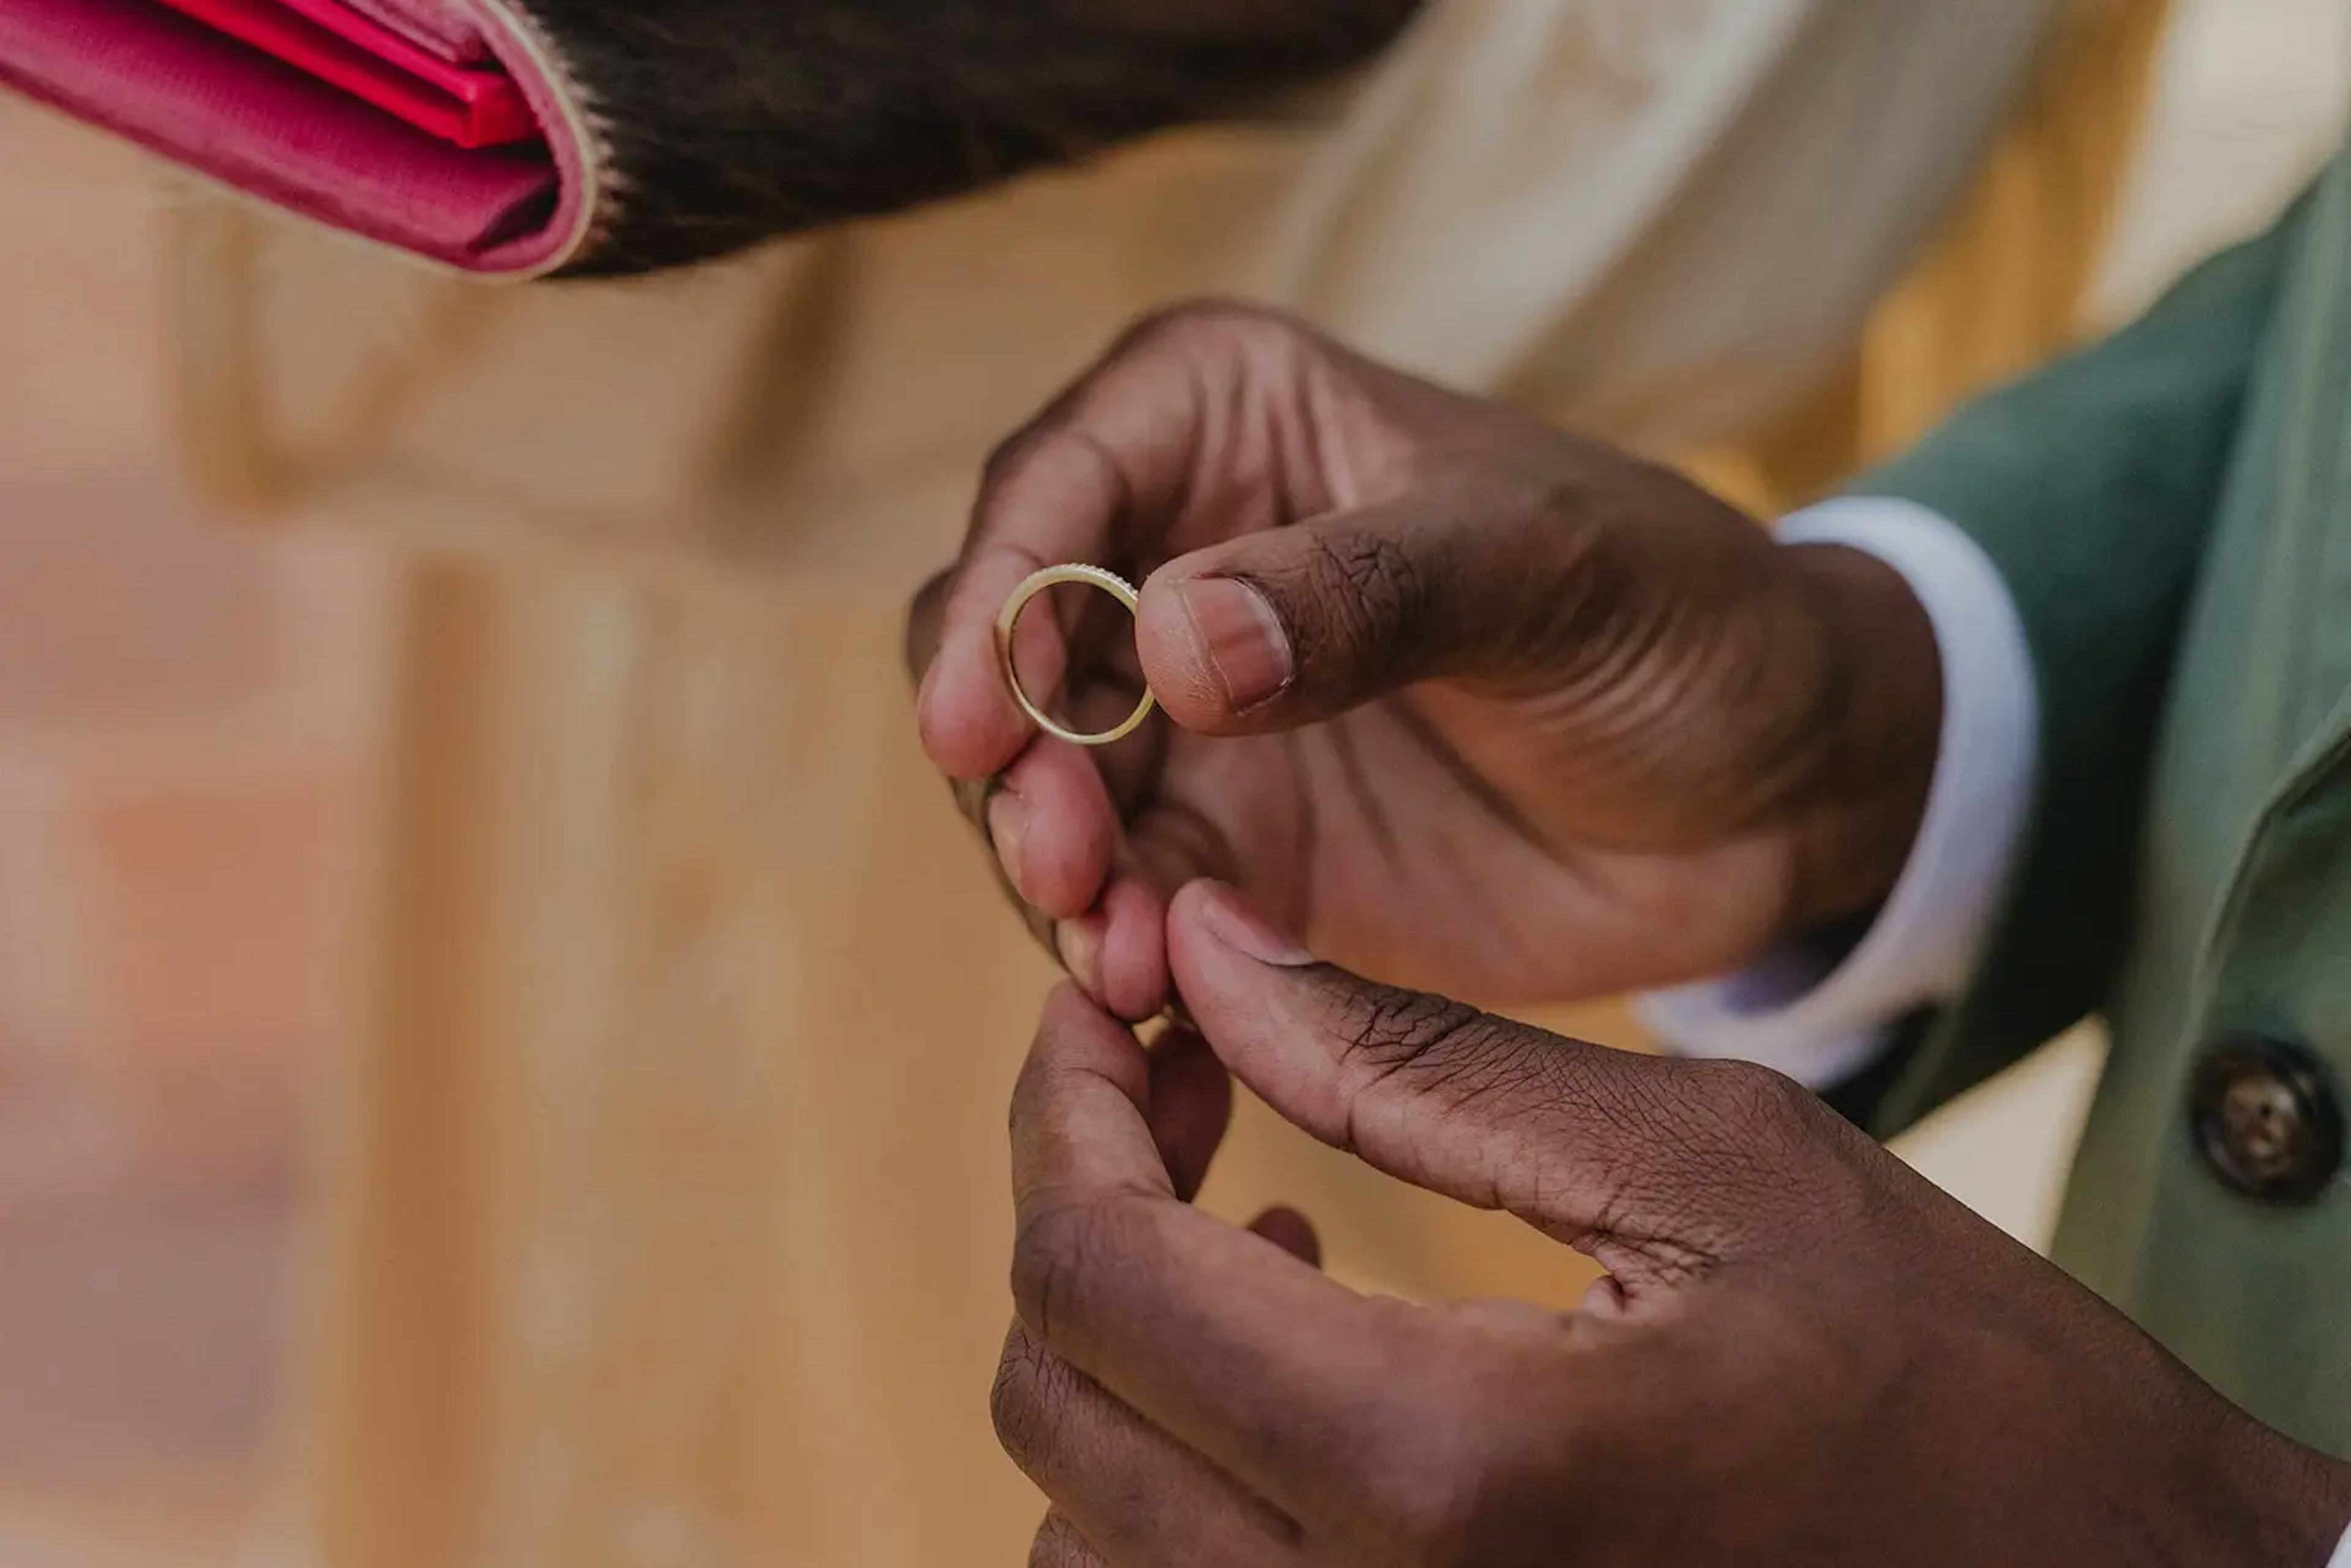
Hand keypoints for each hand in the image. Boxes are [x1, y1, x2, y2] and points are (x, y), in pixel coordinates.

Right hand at [910, 303, 1942, 1018]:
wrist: (1775, 790)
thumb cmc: (1681, 618)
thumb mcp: (1545, 570)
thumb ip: (1363, 594)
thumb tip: (1172, 640)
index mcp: (1231, 420)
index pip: (1051, 490)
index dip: (995, 604)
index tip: (981, 726)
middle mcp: (1177, 554)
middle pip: (1006, 647)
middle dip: (1008, 757)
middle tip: (1064, 862)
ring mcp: (1192, 711)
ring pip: (1038, 782)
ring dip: (1050, 866)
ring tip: (1111, 945)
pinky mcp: (1227, 845)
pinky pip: (1118, 890)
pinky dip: (1112, 938)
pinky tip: (1143, 986)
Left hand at [992, 882, 2350, 1565]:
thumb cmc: (1950, 1384)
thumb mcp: (1707, 1161)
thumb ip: (1416, 1061)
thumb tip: (1203, 947)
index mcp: (1449, 1466)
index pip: (1094, 1276)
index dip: (1059, 1110)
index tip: (1101, 1013)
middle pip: (1058, 1407)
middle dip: (1077, 1209)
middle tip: (1175, 1087)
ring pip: (1085, 1532)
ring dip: (1122, 1356)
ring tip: (1248, 1229)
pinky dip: (1172, 1485)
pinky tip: (1294, 1376)